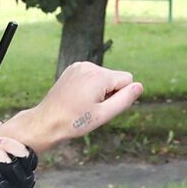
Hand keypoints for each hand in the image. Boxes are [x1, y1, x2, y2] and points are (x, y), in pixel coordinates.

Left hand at [9, 62, 143, 150]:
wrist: (47, 121)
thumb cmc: (75, 121)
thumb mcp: (104, 115)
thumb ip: (125, 99)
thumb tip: (139, 86)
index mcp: (99, 75)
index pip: (128, 80)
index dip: (120, 96)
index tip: (103, 107)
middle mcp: (89, 66)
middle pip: (115, 78)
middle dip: (110, 93)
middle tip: (92, 109)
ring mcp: (79, 66)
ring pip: (104, 77)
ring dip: (99, 90)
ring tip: (83, 104)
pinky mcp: (73, 69)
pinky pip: (92, 76)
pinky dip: (90, 87)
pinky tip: (78, 98)